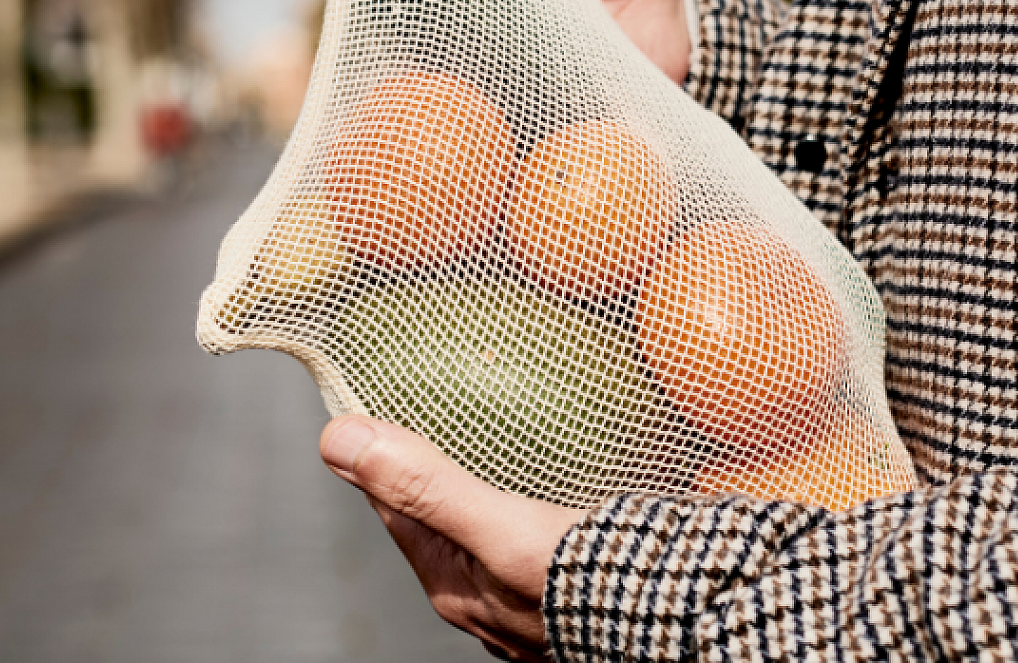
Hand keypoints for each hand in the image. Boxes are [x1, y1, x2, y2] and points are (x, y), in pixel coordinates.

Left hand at [320, 415, 585, 661]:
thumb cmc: (587, 584)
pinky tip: (572, 471)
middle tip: (455, 400)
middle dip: (443, 462)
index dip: (386, 452)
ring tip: (511, 427)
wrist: (680, 619)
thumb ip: (424, 485)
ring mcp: (531, 596)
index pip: (395, 504)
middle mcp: (486, 597)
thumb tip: (338, 439)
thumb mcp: (498, 527)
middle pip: (444, 513)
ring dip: (497, 478)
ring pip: (494, 522)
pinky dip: (546, 495)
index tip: (389, 398)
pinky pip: (545, 530)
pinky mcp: (579, 582)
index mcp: (453, 584)